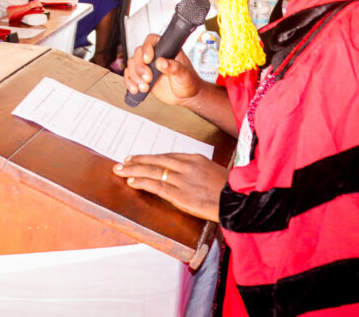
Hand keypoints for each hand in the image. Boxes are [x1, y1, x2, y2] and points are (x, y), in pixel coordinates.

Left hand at [112, 153, 226, 221]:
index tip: (138, 158)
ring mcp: (183, 179)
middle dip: (137, 161)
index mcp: (195, 159)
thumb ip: (196, 171)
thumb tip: (183, 175)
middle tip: (122, 161)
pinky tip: (132, 181)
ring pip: (152, 171)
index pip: (167, 156)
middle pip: (156, 160)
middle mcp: (186, 166)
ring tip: (120, 170)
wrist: (239, 201)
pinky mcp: (181, 194)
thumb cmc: (230, 190)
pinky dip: (142, 182)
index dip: (150, 157)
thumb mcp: (213, 172)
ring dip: (133, 170)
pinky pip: (156, 186)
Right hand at [124, 33, 202, 105]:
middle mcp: (155, 56)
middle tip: (148, 78)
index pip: (152, 41)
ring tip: (145, 86)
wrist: (186, 96)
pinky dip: (129, 82)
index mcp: (166, 50)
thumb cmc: (189, 82)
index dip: (147, 48)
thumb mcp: (185, 74)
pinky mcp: (142, 77)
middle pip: (138, 53)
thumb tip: (162, 62)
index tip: (148, 60)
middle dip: (140, 67)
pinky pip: (129, 76)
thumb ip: (174, 67)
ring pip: (132, 64)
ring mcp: (147, 66)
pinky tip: (136, 89)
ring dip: (135, 76)